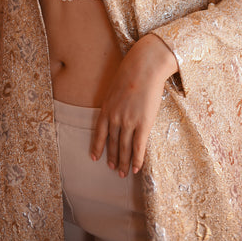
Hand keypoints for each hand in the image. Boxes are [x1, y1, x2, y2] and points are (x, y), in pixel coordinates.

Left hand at [90, 34, 177, 176]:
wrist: (145, 67)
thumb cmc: (131, 73)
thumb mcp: (114, 88)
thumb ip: (113, 103)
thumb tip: (115, 112)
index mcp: (106, 108)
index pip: (99, 133)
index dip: (97, 147)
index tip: (95, 158)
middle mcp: (115, 118)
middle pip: (113, 143)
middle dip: (113, 158)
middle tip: (114, 169)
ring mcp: (129, 122)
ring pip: (125, 148)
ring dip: (124, 163)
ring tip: (124, 173)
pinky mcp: (143, 124)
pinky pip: (139, 147)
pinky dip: (137, 160)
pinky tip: (136, 168)